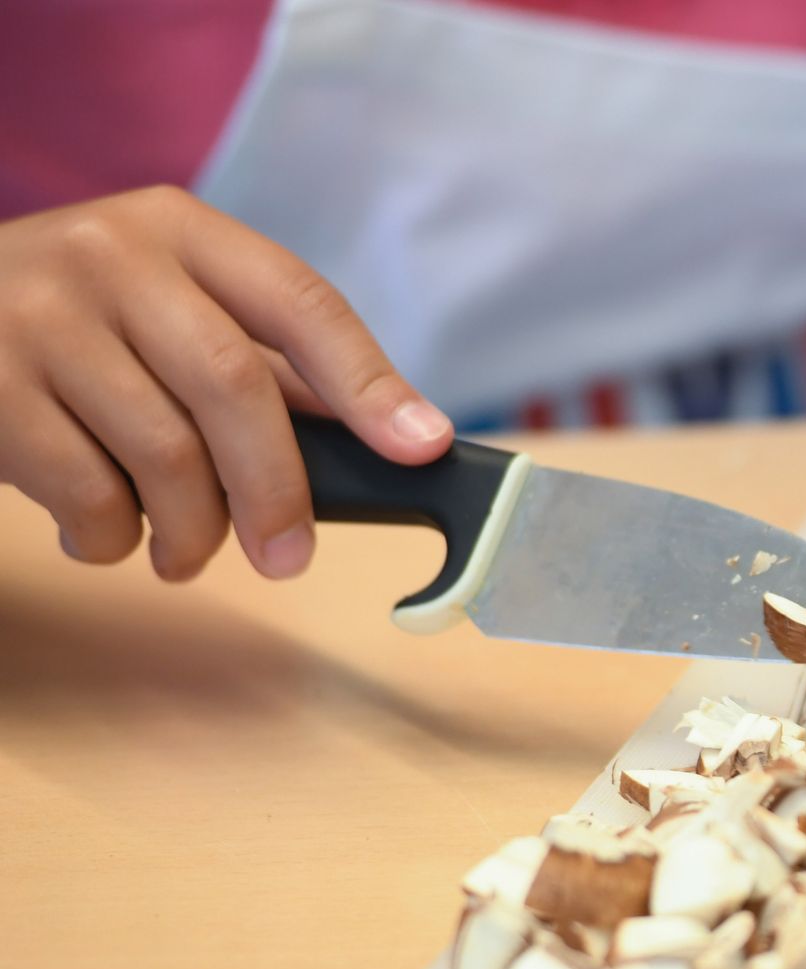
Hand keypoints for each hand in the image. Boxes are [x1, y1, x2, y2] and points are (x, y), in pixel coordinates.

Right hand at [0, 186, 450, 581]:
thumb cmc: (80, 328)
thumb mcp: (167, 312)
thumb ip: (261, 368)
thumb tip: (390, 443)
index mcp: (182, 231)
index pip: (301, 303)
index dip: (369, 383)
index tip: (423, 447)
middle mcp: (112, 256)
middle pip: (234, 387)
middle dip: (277, 491)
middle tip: (288, 558)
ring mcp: (39, 314)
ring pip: (162, 452)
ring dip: (192, 531)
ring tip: (186, 553)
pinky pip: (85, 490)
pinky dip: (112, 536)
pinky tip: (107, 534)